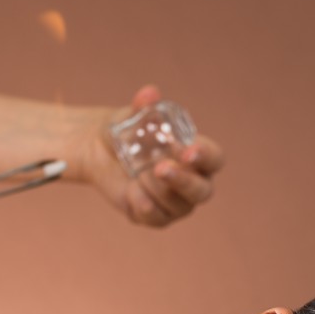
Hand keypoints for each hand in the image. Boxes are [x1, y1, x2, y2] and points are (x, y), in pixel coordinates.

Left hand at [81, 85, 223, 227]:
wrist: (100, 150)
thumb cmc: (128, 131)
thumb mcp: (132, 117)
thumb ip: (143, 107)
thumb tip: (149, 94)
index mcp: (197, 154)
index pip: (214, 159)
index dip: (205, 157)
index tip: (187, 151)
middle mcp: (194, 181)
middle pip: (202, 191)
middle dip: (182, 181)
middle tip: (159, 168)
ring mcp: (177, 203)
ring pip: (177, 206)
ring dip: (154, 189)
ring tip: (135, 172)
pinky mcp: (158, 217)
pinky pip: (156, 219)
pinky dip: (142, 205)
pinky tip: (130, 191)